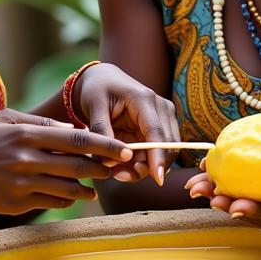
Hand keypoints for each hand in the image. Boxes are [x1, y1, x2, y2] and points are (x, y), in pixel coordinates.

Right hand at [0, 110, 135, 224]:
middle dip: (103, 168)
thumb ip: (39, 122)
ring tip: (96, 186)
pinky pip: (51, 202)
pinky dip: (67, 199)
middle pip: (78, 166)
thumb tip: (71, 129)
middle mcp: (26, 160)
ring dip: (88, 188)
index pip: (77, 139)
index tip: (125, 149)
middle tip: (118, 168)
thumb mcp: (3, 120)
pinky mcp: (16, 205)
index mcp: (26, 134)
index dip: (105, 145)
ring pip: (68, 189)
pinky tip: (72, 195)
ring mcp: (22, 185)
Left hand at [74, 63, 179, 185]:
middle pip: (166, 146)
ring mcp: (163, 118)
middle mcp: (161, 108)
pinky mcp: (159, 127)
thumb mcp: (94, 107)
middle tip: (120, 176)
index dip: (158, 157)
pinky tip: (122, 167)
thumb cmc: (97, 90)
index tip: (157, 179)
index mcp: (144, 99)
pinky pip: (156, 152)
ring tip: (117, 172)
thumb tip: (109, 161)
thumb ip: (101, 132)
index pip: (157, 132)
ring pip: (164, 152)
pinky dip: (142, 163)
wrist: (104, 79)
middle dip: (148, 167)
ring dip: (144, 168)